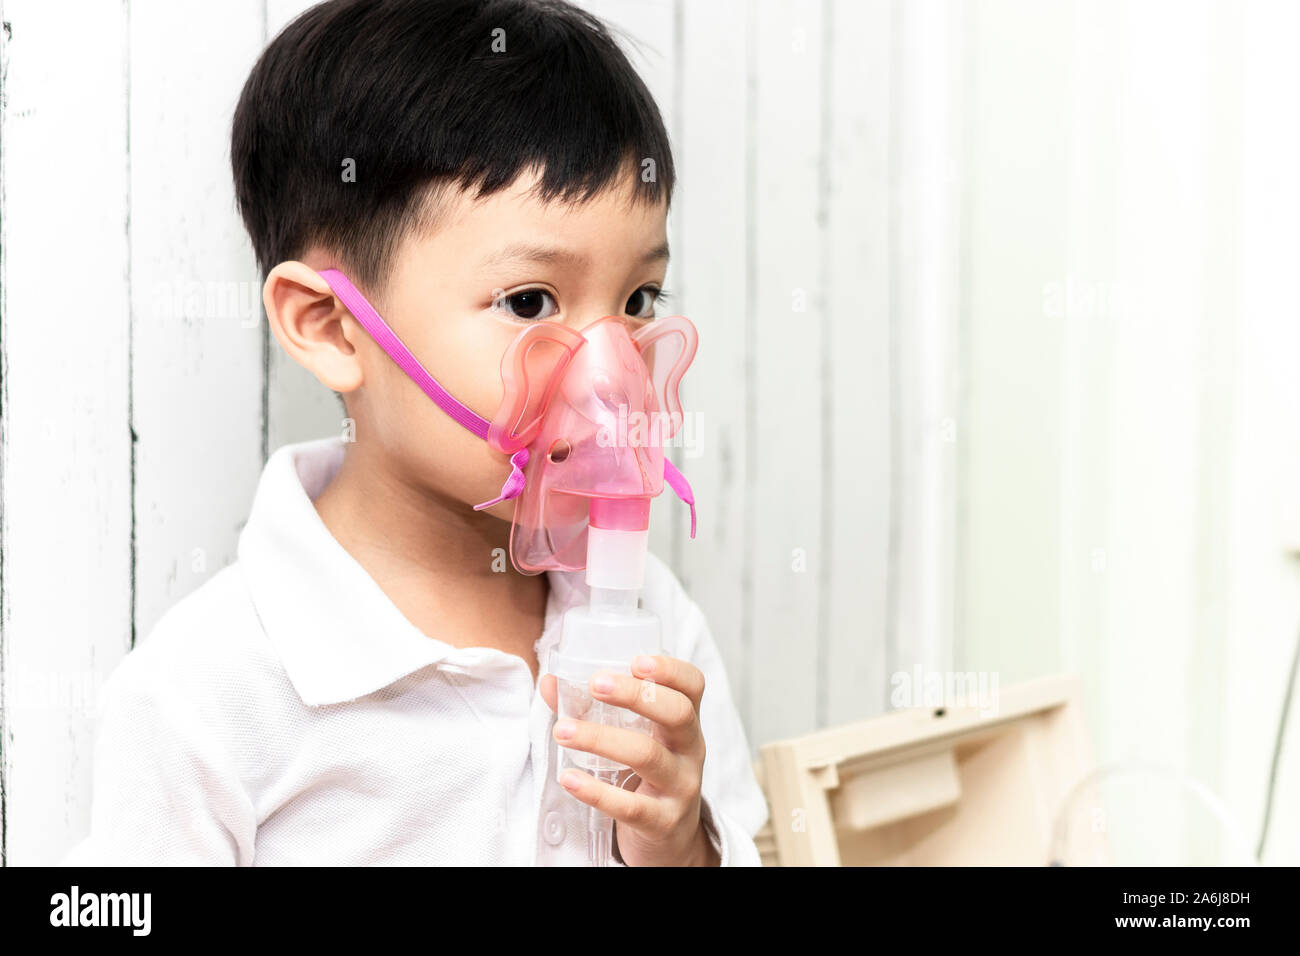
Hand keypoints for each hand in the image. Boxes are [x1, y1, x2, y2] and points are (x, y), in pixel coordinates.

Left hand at [539, 654, 719, 865]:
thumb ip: (593, 709)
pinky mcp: (663, 822)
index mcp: (684, 723)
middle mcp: (690, 750)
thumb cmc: (647, 777)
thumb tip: (550, 682)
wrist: (672, 840)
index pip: (693, 686)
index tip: (636, 661)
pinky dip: (596, 791)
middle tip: (597, 685)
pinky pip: (631, 806)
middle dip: (636, 695)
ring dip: (601, 739)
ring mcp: (680, 787)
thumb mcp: (634, 739)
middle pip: (677, 712)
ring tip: (562, 731)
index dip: (670, 669)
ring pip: (648, 755)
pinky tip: (569, 778)